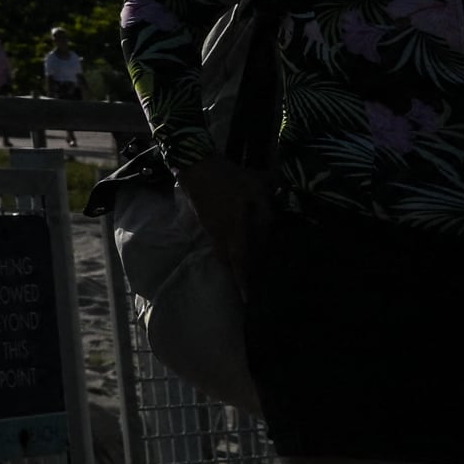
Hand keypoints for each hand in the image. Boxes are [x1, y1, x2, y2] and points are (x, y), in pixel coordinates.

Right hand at [180, 153, 267, 287]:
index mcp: (233, 228)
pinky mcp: (205, 220)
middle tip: (250, 282)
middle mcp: (220, 233)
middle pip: (229, 260)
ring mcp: (210, 227)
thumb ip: (264, 212)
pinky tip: (238, 241)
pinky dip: (229, 248)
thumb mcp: (254, 189)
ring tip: (247, 264)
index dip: (243, 281)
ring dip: (234, 261)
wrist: (195, 165)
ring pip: (223, 252)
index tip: (247, 299)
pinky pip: (219, 242)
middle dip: (238, 274)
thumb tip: (268, 231)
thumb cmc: (227, 176)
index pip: (239, 261)